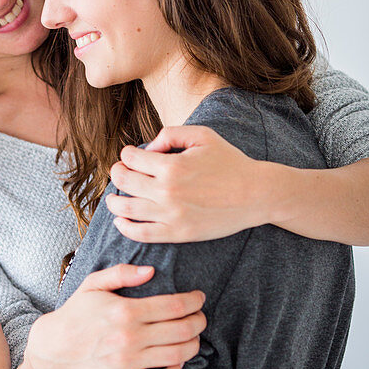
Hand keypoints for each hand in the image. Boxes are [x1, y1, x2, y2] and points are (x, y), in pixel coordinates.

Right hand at [25, 264, 205, 368]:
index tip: (199, 298)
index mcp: (125, 311)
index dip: (194, 301)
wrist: (53, 346)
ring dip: (193, 345)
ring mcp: (128, 362)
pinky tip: (177, 359)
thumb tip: (151, 271)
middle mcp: (130, 337)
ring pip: (176, 355)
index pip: (174, 305)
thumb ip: (122, 273)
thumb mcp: (93, 284)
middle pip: (181, 330)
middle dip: (198, 321)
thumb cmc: (76, 312)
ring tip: (193, 336)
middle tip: (201, 317)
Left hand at [106, 125, 266, 243]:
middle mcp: (167, 192)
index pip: (131, 159)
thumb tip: (148, 148)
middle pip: (125, 181)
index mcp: (171, 166)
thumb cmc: (230, 162)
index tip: (130, 155)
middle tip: (120, 172)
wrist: (255, 194)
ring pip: (127, 209)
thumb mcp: (202, 135)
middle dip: (118, 173)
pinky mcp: (178, 234)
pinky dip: (125, 227)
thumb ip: (170, 134)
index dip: (127, 154)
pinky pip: (142, 234)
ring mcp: (171, 215)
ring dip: (114, 201)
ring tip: (113, 199)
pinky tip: (120, 221)